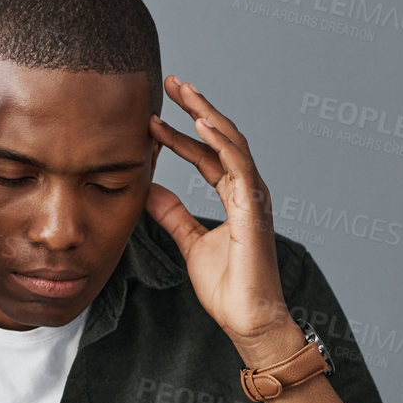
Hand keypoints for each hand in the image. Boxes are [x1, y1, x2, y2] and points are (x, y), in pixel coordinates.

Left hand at [144, 76, 301, 366]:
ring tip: (184, 92)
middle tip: (173, 82)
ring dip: (207, 114)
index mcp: (234, 195)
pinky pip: (237, 166)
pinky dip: (219, 141)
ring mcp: (253, 197)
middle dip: (197, 107)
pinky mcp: (253, 209)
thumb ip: (172, 214)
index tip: (154, 114)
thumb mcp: (190, 243)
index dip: (180, 133)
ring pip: (231, 143)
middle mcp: (247, 190)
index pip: (206, 153)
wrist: (247, 319)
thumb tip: (149, 190)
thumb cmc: (227, 287)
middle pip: (222, 137)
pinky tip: (200, 122)